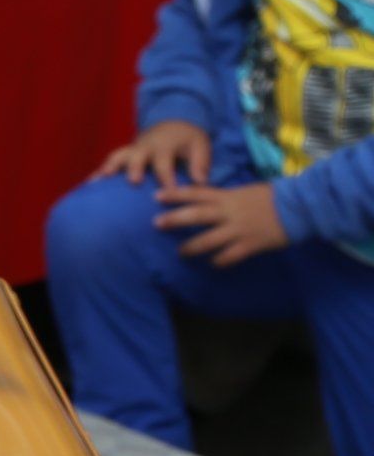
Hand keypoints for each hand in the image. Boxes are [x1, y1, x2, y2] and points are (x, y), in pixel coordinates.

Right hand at [99, 120, 212, 185]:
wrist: (174, 121)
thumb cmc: (188, 138)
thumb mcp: (200, 146)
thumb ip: (200, 163)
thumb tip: (200, 182)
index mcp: (165, 145)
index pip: (165, 162)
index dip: (167, 177)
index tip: (170, 192)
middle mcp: (145, 146)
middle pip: (136, 156)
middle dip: (133, 167)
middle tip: (133, 181)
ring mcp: (132, 149)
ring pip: (118, 156)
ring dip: (109, 167)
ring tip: (99, 181)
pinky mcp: (125, 154)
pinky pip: (110, 161)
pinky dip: (99, 172)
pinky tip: (90, 185)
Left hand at [157, 180, 288, 266]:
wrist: (300, 207)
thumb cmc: (273, 197)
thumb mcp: (245, 191)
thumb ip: (226, 197)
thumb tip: (207, 200)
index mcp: (228, 196)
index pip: (197, 193)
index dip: (176, 194)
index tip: (156, 197)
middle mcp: (229, 212)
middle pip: (197, 215)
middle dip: (175, 219)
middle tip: (156, 224)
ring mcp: (239, 229)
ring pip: (209, 240)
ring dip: (192, 247)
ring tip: (180, 253)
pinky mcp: (250, 245)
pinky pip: (230, 256)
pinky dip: (219, 261)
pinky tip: (213, 264)